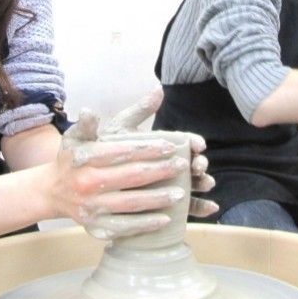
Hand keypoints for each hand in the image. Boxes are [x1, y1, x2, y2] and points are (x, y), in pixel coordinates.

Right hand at [54, 96, 215, 240]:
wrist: (51, 191)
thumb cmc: (72, 159)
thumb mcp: (78, 135)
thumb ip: (92, 121)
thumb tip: (93, 108)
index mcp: (85, 158)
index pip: (121, 151)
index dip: (148, 148)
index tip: (171, 146)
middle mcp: (87, 183)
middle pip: (130, 176)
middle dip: (159, 171)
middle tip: (183, 166)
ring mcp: (92, 208)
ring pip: (131, 204)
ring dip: (157, 199)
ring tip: (181, 193)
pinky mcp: (96, 227)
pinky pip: (125, 227)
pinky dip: (146, 225)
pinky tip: (166, 219)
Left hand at [109, 88, 216, 216]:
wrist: (87, 176)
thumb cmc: (105, 149)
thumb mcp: (121, 128)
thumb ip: (138, 111)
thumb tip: (158, 89)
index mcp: (159, 144)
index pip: (183, 141)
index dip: (193, 142)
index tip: (199, 145)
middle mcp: (167, 163)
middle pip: (190, 162)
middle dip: (198, 163)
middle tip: (199, 166)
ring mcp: (168, 184)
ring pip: (192, 184)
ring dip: (203, 183)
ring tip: (207, 184)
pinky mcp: (166, 205)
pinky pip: (187, 208)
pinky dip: (201, 208)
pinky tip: (210, 208)